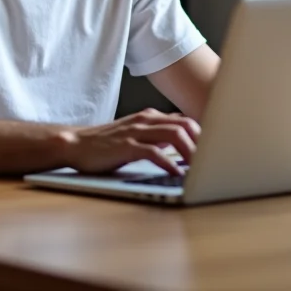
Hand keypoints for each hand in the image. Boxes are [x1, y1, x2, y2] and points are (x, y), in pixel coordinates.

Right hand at [59, 108, 200, 175]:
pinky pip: (153, 152)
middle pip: (185, 125)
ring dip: (191, 152)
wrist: (76, 143)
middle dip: (202, 143)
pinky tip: (175, 172)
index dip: (203, 136)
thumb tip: (184, 138)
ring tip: (199, 167)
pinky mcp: (126, 146)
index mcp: (151, 117)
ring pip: (174, 135)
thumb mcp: (137, 133)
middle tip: (211, 161)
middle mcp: (146, 120)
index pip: (186, 121)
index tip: (214, 152)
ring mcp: (136, 132)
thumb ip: (159, 134)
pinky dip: (168, 162)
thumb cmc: (107, 143)